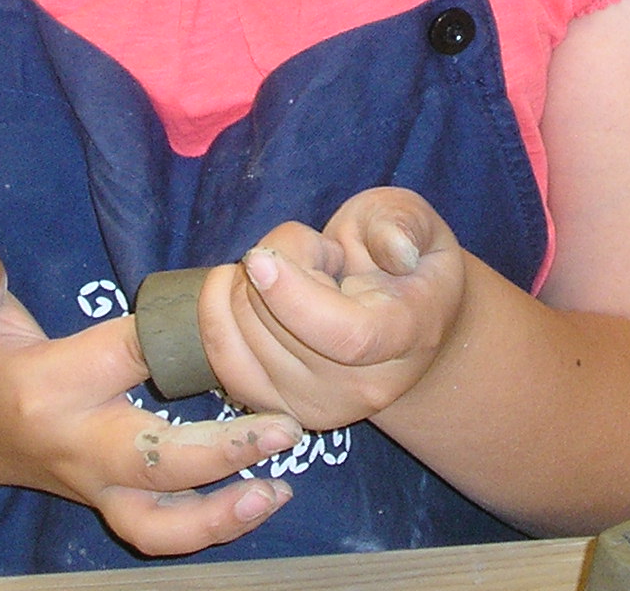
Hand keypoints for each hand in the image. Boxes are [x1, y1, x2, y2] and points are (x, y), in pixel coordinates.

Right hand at [0, 246, 300, 555]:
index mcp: (51, 386)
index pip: (126, 356)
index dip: (177, 335)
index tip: (230, 312)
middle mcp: (77, 446)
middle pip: (153, 460)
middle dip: (221, 451)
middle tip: (284, 428)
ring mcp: (94, 485)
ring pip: (158, 522)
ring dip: (222, 514)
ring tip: (278, 488)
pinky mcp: (108, 504)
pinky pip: (160, 532)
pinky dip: (211, 528)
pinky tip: (262, 500)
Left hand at [200, 187, 467, 431]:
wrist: (399, 321)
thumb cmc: (404, 260)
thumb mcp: (414, 223)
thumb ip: (402, 226)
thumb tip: (396, 252)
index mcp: (405, 336)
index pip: (346, 336)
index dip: (293, 298)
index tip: (259, 258)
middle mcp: (363, 387)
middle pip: (281, 329)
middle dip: (273, 264)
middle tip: (309, 251)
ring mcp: (317, 406)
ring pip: (244, 335)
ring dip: (247, 284)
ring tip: (290, 273)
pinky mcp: (276, 406)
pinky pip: (223, 358)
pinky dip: (215, 311)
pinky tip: (235, 283)